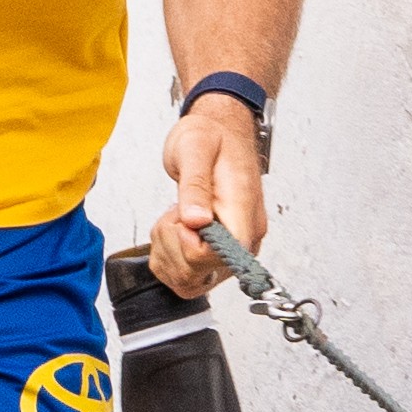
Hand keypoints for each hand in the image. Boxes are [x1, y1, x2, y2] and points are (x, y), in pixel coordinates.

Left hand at [148, 95, 268, 300]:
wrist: (219, 131)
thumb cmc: (211, 137)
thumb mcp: (195, 149)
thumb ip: (194, 186)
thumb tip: (196, 220)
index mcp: (243, 216)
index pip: (219, 258)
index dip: (189, 245)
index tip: (182, 218)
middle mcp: (244, 239)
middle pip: (199, 275)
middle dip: (173, 245)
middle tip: (178, 211)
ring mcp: (231, 249)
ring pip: (188, 281)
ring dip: (168, 251)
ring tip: (177, 216)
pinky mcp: (216, 254)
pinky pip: (183, 276)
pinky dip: (167, 256)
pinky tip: (175, 228)